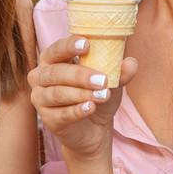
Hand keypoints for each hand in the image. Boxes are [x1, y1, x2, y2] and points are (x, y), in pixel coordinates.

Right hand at [28, 35, 136, 161]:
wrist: (95, 129)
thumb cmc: (96, 94)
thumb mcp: (111, 81)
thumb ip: (119, 72)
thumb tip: (131, 62)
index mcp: (53, 59)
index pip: (56, 49)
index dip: (69, 45)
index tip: (87, 44)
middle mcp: (41, 76)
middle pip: (55, 72)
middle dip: (79, 75)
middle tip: (103, 80)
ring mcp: (41, 98)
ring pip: (57, 93)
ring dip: (81, 94)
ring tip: (102, 95)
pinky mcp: (48, 119)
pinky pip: (60, 114)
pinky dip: (77, 111)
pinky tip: (90, 108)